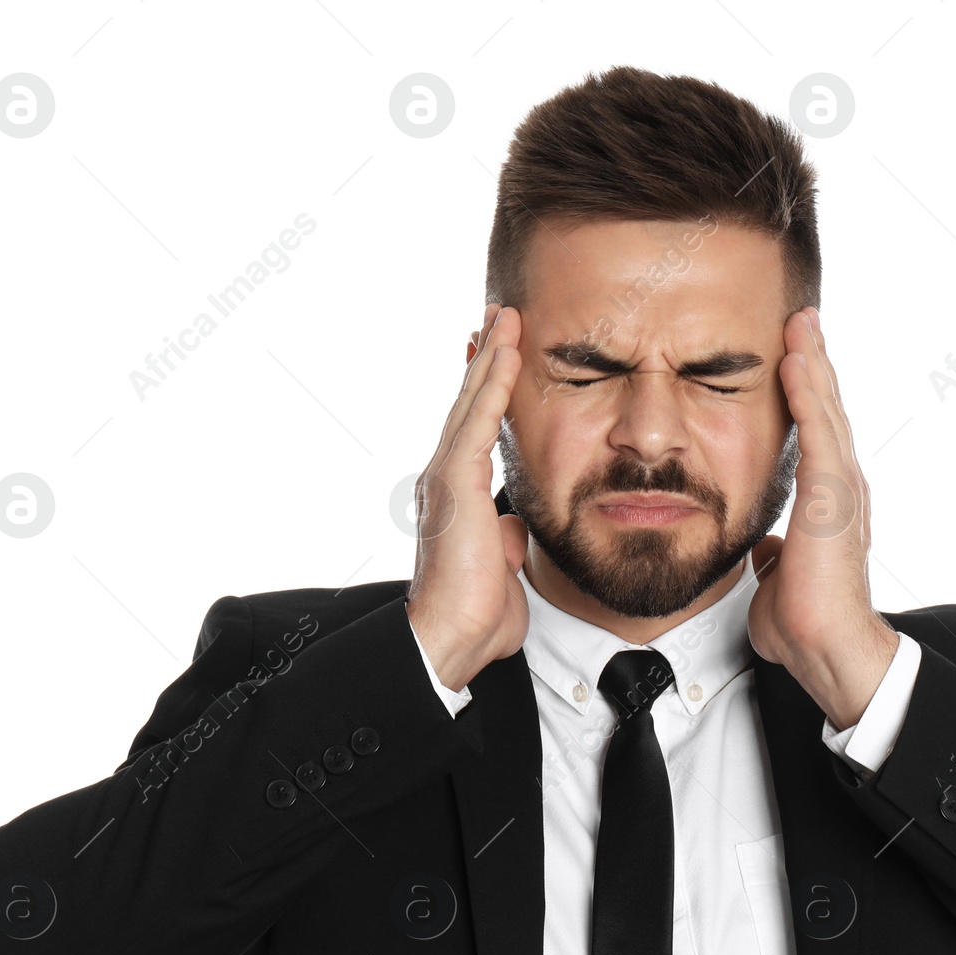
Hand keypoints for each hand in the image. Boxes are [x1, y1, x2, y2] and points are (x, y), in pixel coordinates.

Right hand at [406, 303, 529, 691]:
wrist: (450, 637)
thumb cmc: (475, 616)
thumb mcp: (500, 570)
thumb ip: (504, 544)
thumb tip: (510, 532)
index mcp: (456, 498)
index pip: (474, 432)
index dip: (485, 392)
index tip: (497, 357)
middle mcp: (445, 478)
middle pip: (468, 405)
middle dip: (485, 359)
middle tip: (498, 317)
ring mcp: (447, 475)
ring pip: (472, 401)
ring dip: (491, 356)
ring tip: (507, 316)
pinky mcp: (455, 480)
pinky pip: (479, 418)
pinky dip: (493, 382)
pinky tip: (507, 350)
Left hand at [747, 307, 899, 730]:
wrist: (826, 649)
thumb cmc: (804, 624)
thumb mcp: (777, 578)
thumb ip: (773, 557)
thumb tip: (764, 552)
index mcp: (829, 505)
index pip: (817, 438)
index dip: (807, 398)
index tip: (793, 361)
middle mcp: (842, 490)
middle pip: (828, 412)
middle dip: (814, 365)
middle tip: (802, 321)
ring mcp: (842, 490)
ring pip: (827, 412)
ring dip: (813, 365)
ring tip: (800, 324)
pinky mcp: (832, 497)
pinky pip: (818, 432)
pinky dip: (807, 394)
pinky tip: (795, 361)